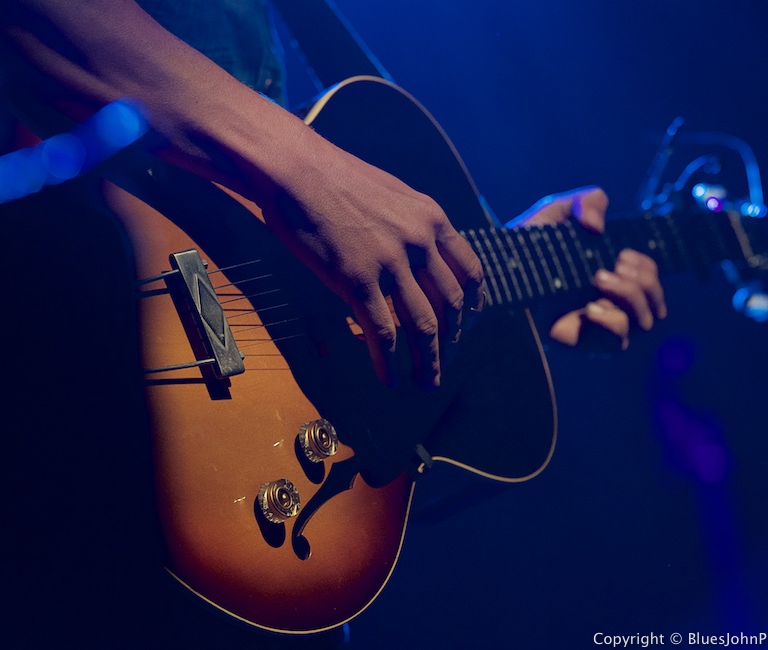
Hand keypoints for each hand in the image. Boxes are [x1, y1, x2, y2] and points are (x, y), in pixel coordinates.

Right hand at [260, 135, 484, 387]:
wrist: (295, 169)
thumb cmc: (335, 178)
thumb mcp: (392, 195)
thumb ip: (413, 227)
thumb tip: (419, 258)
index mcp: (432, 219)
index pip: (470, 272)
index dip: (473, 307)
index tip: (467, 328)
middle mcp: (420, 243)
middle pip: (450, 306)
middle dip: (451, 343)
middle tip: (445, 365)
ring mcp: (391, 263)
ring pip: (422, 326)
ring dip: (427, 362)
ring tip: (426, 384)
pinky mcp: (357, 281)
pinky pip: (382, 332)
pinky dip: (389, 362)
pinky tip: (389, 379)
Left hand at [510, 186, 666, 348]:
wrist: (497, 270)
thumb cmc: (527, 244)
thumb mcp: (558, 211)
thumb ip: (587, 202)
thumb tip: (598, 227)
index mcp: (610, 274)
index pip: (651, 279)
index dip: (647, 267)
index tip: (623, 255)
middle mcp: (608, 302)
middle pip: (655, 304)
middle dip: (642, 281)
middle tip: (608, 268)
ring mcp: (598, 325)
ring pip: (643, 323)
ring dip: (630, 296)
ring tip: (598, 280)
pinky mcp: (583, 342)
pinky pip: (619, 342)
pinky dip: (613, 322)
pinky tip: (590, 308)